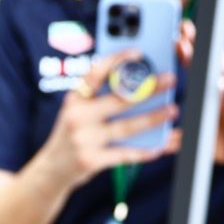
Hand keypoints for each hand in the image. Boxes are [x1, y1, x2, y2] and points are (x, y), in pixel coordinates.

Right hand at [34, 49, 177, 190]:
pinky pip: (123, 154)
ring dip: (152, 118)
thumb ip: (97, 99)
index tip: (138, 52)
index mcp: (74, 99)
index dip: (116, 60)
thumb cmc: (71, 136)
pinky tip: (159, 147)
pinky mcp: (91, 160)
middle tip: (169, 80)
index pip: (95, 73)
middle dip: (148, 89)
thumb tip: (135, 86)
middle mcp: (77, 117)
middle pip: (118, 99)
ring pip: (126, 127)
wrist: (50, 171)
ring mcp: (84, 140)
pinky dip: (143, 151)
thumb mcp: (76, 112)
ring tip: (172, 110)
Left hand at [168, 21, 223, 181]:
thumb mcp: (197, 141)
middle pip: (212, 67)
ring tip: (213, 55)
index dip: (186, 54)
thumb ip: (179, 139)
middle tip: (186, 31)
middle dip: (199, 48)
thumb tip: (157, 142)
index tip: (174, 38)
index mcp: (211, 95)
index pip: (197, 69)